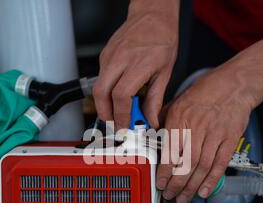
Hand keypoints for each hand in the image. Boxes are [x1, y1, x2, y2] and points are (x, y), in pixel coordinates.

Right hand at [93, 0, 178, 128]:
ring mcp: (109, 56)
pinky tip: (118, 95)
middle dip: (106, 114)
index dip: (121, 115)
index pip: (121, 96)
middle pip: (101, 94)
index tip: (126, 127)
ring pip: (98, 88)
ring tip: (119, 112)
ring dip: (105, 105)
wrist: (152, 15)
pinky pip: (100, 79)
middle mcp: (120, 59)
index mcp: (138, 64)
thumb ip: (155, 99)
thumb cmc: (162, 39)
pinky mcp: (104, 56)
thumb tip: (151, 120)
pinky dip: (106, 92)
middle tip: (116, 124)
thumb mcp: (165, 72)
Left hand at [156, 63, 261, 202]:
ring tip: (183, 198)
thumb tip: (149, 135)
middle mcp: (197, 127)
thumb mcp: (177, 100)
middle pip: (186, 162)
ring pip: (202, 166)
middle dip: (176, 184)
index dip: (164, 171)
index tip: (160, 183)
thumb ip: (163, 119)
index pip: (170, 150)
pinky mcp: (230, 139)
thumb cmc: (205, 92)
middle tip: (170, 195)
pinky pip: (220, 163)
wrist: (234, 84)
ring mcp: (215, 134)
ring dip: (192, 186)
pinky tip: (204, 191)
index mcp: (180, 118)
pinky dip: (212, 180)